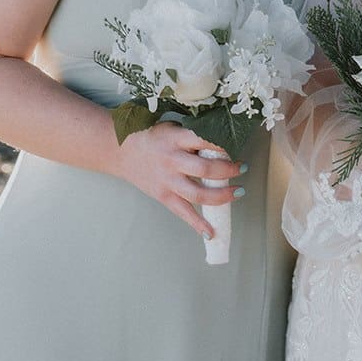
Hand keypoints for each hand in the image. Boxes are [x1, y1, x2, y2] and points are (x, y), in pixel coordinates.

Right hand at [111, 120, 244, 237]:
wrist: (119, 150)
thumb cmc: (151, 136)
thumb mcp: (172, 127)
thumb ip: (192, 134)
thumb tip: (222, 140)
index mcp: (175, 139)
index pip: (204, 140)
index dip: (223, 144)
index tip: (236, 146)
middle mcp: (172, 160)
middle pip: (205, 169)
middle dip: (228, 170)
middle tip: (242, 168)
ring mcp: (167, 181)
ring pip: (198, 194)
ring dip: (222, 196)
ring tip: (238, 192)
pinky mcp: (163, 196)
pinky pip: (183, 213)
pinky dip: (197, 225)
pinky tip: (211, 233)